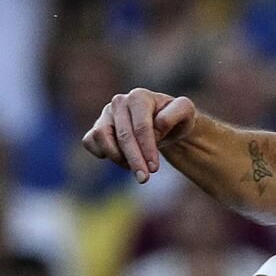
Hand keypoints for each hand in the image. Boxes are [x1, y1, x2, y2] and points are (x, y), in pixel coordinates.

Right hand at [81, 88, 197, 182]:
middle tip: (144, 178)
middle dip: (134, 160)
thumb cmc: (175, 119)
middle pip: (123, 136)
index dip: (147, 149)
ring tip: (134, 166)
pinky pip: (90, 142)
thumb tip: (157, 125)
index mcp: (140, 97)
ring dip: (117, 157)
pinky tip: (121, 159)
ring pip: (102, 137)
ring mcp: (106, 114)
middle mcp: (120, 102)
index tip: (154, 168)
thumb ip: (175, 114)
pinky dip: (102, 154)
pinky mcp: (97, 126)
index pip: (141, 127)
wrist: (164, 124)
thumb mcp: (186, 112)